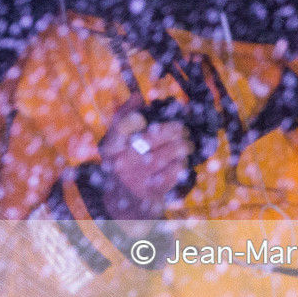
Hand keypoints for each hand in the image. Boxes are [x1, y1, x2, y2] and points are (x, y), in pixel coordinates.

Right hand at [96, 98, 190, 230]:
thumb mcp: (118, 141)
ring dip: (184, 146)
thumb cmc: (126, 161)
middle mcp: (120, 163)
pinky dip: (182, 163)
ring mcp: (136, 179)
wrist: (126, 200)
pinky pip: (175, 170)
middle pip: (153, 137)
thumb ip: (125, 116)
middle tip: (183, 130)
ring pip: (169, 153)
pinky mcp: (152, 191)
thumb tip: (137, 96)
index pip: (122, 126)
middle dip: (174, 129)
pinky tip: (181, 161)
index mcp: (110, 147)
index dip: (137, 118)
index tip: (146, 119)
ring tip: (187, 144)